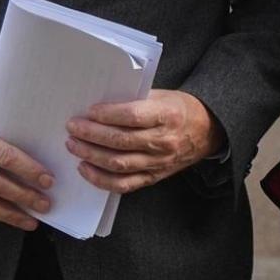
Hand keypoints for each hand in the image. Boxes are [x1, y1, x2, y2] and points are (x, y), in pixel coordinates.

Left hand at [65, 89, 224, 193]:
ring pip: (119, 164)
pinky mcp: (154, 177)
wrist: (207, 131)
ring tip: (74, 146)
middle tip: (72, 128)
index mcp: (167, 115)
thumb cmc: (180, 108)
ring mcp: (158, 163)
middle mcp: (163, 141)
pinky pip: (124, 185)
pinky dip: (102, 179)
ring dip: (92, 156)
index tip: (89, 111)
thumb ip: (135, 100)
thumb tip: (100, 105)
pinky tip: (86, 169)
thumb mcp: (162, 95)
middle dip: (92, 135)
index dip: (108, 115)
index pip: (132, 116)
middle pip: (121, 141)